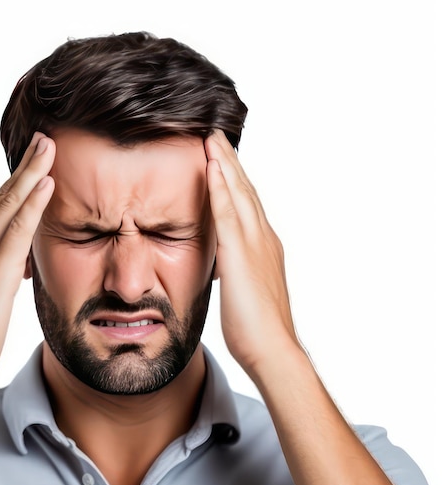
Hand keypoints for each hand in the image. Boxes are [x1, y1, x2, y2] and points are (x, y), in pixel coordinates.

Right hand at [0, 132, 55, 395]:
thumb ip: (4, 269)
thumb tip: (22, 259)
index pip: (1, 205)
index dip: (19, 180)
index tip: (37, 157)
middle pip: (4, 196)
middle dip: (26, 165)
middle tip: (45, 138)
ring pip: (9, 204)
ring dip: (31, 173)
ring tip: (48, 146)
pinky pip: (16, 231)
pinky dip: (31, 205)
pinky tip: (45, 184)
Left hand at [205, 130, 300, 375]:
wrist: (273, 349)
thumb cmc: (258, 328)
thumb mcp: (245, 290)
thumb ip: (237, 270)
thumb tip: (224, 266)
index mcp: (263, 246)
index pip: (247, 204)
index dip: (235, 179)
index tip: (223, 158)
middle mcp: (262, 238)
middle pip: (245, 190)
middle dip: (230, 161)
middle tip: (216, 135)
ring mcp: (254, 243)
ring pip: (238, 193)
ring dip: (224, 163)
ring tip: (212, 138)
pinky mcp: (241, 254)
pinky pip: (227, 213)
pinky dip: (220, 187)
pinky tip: (211, 166)